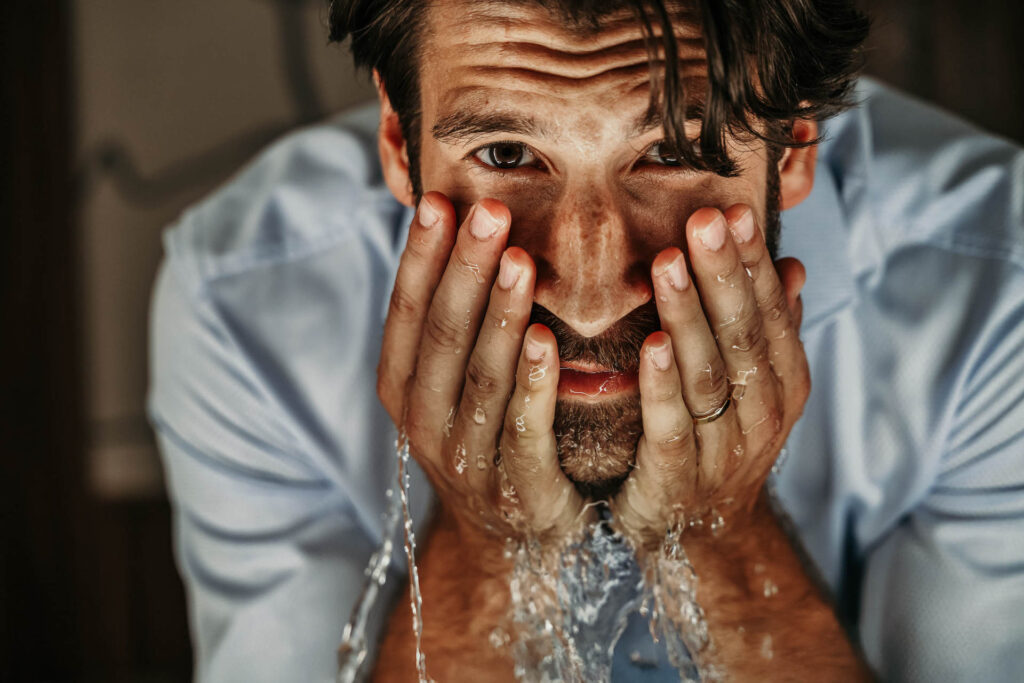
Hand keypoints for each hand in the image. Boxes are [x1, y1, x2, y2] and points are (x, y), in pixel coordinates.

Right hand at [377, 192, 584, 560]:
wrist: (514, 533)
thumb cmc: (487, 431)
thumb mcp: (454, 380)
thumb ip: (453, 319)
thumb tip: (455, 221)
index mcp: (403, 388)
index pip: (406, 313)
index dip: (421, 259)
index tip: (438, 201)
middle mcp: (424, 423)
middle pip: (441, 338)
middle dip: (464, 271)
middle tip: (489, 212)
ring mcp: (467, 461)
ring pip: (481, 379)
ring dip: (500, 316)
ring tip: (520, 260)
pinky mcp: (516, 490)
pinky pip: (524, 432)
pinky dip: (533, 385)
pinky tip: (548, 340)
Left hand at [612, 205, 809, 546]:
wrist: (699, 533)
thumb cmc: (720, 441)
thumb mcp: (753, 387)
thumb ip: (770, 331)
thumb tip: (792, 268)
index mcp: (782, 384)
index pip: (768, 312)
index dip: (751, 262)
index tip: (732, 208)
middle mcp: (762, 414)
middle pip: (743, 335)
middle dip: (723, 274)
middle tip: (703, 219)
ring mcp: (723, 451)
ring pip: (709, 374)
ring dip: (689, 316)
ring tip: (669, 263)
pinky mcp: (678, 480)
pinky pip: (672, 427)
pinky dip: (662, 385)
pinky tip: (651, 343)